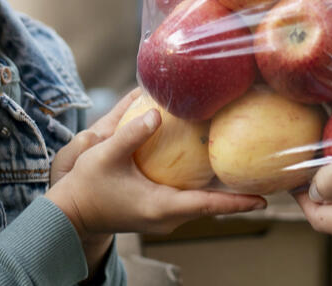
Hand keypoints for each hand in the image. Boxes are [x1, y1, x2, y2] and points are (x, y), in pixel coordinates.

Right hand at [48, 107, 266, 240]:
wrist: (69, 214)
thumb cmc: (86, 187)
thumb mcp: (105, 154)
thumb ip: (132, 133)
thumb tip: (158, 112)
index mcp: (160, 206)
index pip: (207, 205)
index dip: (236, 203)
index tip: (263, 200)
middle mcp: (165, 219)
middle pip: (208, 206)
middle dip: (234, 195)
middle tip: (258, 176)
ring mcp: (161, 220)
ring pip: (197, 205)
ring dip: (218, 192)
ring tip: (240, 170)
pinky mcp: (155, 214)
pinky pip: (186, 202)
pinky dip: (200, 189)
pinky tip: (207, 169)